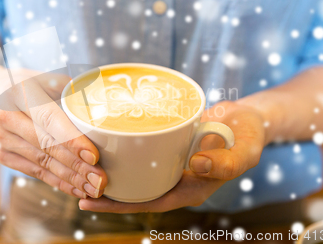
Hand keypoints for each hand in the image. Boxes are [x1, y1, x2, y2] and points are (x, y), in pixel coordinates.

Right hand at [0, 64, 107, 198]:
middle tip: (101, 179)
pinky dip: (57, 182)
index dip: (71, 140)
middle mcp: (6, 119)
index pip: (48, 120)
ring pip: (42, 163)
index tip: (93, 155)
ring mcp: (2, 140)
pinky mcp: (3, 156)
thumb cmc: (15, 82)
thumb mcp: (37, 75)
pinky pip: (34, 172)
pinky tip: (76, 189)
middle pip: (47, 147)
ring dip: (70, 179)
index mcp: (18, 94)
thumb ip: (65, 86)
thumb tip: (96, 98)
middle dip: (76, 167)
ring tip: (94, 188)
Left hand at [78, 101, 264, 212]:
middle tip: (74, 184)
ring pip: (136, 171)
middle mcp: (176, 177)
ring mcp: (170, 161)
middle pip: (136, 189)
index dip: (120, 205)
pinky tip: (105, 141)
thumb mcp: (244, 151)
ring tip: (81, 165)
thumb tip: (196, 165)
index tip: (90, 201)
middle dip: (106, 191)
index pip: (149, 202)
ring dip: (111, 170)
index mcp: (190, 188)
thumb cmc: (248, 136)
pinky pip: (143, 150)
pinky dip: (124, 149)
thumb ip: (226, 161)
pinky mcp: (168, 144)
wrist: (248, 118)